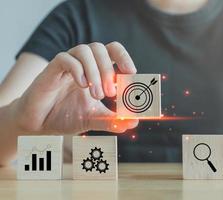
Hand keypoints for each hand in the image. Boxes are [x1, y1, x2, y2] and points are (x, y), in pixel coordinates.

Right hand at [13, 42, 138, 133]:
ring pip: (84, 50)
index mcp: (95, 71)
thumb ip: (113, 120)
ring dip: (94, 71)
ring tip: (96, 95)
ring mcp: (67, 65)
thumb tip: (134, 122)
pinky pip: (65, 59)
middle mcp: (82, 64)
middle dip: (109, 69)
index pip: (113, 51)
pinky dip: (77, 70)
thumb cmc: (67, 117)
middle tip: (111, 93)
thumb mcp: (95, 119)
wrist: (40, 125)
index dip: (124, 57)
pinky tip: (82, 86)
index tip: (131, 73)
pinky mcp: (51, 70)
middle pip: (100, 48)